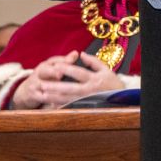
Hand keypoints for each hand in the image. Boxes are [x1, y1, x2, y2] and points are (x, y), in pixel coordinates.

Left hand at [10, 51, 125, 109]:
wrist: (121, 98)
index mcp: (94, 79)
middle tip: (40, 84)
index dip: (66, 69)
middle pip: (68, 88)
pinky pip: (69, 106)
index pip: (78, 73)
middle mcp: (88, 90)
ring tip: (40, 94)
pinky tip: (49, 103)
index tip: (55, 66)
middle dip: (53, 86)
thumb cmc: (112, 83)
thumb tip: (81, 54)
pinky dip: (58, 105)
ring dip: (52, 96)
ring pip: (66, 98)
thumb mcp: (106, 69)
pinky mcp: (83, 106)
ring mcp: (85, 100)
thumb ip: (93, 61)